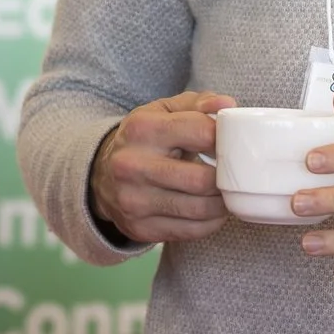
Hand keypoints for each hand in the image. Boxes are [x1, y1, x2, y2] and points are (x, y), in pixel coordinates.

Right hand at [90, 91, 235, 244]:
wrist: (101, 175)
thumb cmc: (144, 139)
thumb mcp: (163, 111)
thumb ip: (198, 103)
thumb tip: (228, 105)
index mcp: (143, 129)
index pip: (202, 133)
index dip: (225, 140)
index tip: (231, 145)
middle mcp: (133, 165)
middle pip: (202, 179)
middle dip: (226, 178)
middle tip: (233, 174)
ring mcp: (134, 200)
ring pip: (200, 209)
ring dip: (222, 203)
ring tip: (225, 192)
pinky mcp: (140, 227)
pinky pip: (191, 230)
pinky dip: (211, 222)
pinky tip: (211, 210)